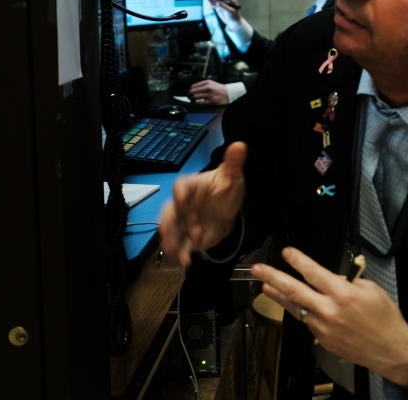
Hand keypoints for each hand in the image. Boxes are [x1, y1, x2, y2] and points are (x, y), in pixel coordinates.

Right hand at [159, 142, 247, 266]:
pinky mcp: (189, 236)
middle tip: (167, 232)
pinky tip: (186, 261)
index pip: (181, 186)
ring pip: (172, 231)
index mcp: (191, 186)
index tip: (182, 199)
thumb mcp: (232, 175)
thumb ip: (233, 162)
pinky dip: (182, 254)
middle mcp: (183, 204)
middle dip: (167, 223)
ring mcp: (184, 221)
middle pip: (169, 212)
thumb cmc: (225, 187)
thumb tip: (240, 145)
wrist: (228, 207)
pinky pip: (182, 245)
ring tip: (176, 252)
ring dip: (172, 242)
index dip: (181, 192)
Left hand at [189, 79, 229, 104]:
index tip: (190, 93)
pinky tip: (197, 103)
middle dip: (189, 95)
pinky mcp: (212, 101)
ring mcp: (209, 94)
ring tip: (193, 100)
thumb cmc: (220, 89)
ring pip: (195, 97)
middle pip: (192, 91)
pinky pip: (200, 103)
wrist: (230, 93)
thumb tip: (193, 89)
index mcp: (207, 82)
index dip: (190, 90)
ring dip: (192, 99)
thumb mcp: (212, 83)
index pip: (193, 86)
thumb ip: (203, 85)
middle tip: (189, 97)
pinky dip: (197, 103)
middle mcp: (208, 87)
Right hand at [208, 0, 241, 22]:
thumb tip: (218, 2)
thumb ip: (224, 6)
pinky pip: (214, 2)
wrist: (233, 21)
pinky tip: (211, 5)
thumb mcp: (230, 12)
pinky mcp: (219, 3)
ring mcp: (223, 0)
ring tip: (209, 2)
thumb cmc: (234, 16)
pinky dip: (212, 2)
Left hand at [252, 247, 407, 386]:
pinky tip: (293, 305)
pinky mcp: (322, 340)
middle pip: (294, 291)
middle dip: (273, 277)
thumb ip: (349, 281)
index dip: (297, 260)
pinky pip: (307, 321)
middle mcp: (330, 311)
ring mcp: (324, 327)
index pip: (313, 272)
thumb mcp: (371, 289)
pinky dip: (299, 311)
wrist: (390, 349)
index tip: (287, 252)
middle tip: (258, 270)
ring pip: (295, 308)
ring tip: (266, 286)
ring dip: (278, 295)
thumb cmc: (385, 319)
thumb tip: (332, 277)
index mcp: (343, 294)